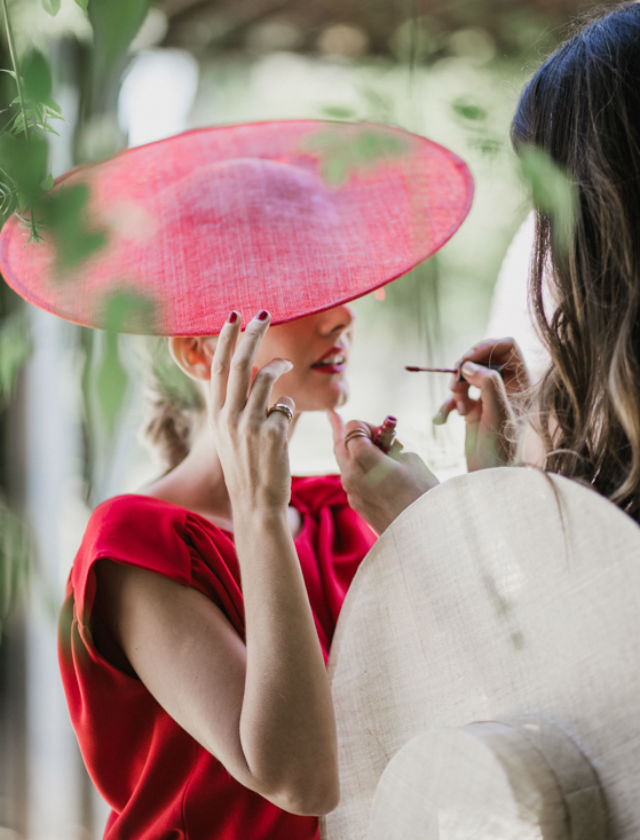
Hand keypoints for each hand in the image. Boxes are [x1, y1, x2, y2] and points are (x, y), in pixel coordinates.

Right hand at [208, 310, 294, 513]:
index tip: (233, 316)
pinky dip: (287, 409)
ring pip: (266, 377)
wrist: (256, 505)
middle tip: (263, 312)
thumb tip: (261, 374)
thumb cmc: (248, 469)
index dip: (226, 339)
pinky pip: (285, 405)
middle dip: (252, 332)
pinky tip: (283, 425)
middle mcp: (228, 416)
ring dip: (280, 364)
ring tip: (289, 363)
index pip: (219, 368)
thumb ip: (241, 406)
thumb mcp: (234, 436)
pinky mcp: (271, 433)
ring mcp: (249, 424)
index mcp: (217, 415)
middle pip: (241, 363)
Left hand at [329, 410, 437, 533]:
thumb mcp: (409, 458)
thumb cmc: (421, 491)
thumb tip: (380, 449)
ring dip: (356, 453)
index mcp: (361, 458)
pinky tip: (376, 471)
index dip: (368, 425)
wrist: (424, 532)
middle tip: (340, 419)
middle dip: (348, 433)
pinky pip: (353, 480)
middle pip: (340, 444)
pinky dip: (361, 471)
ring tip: (375, 450)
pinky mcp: (357, 505)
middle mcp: (350, 475)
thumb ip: (388, 447)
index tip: (385, 433)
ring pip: (345, 463)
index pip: (352, 428)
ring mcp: (351, 492)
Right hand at [434, 337, 529, 470]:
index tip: (466, 359)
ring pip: (466, 375)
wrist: (490, 475)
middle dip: (464, 370)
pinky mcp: (473, 408)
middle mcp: (507, 386)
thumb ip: (488, 384)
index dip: (485, 347)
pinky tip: (442, 420)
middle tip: (455, 384)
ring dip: (456, 389)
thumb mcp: (498, 412)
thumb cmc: (502, 447)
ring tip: (457, 408)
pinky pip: (456, 396)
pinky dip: (447, 405)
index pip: (506, 346)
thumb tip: (468, 366)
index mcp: (522, 382)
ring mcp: (489, 396)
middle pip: (482, 358)